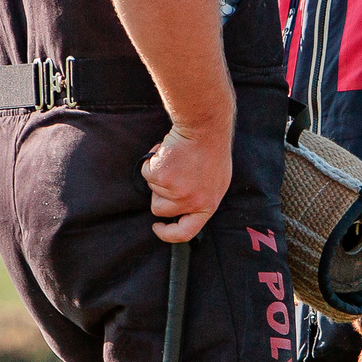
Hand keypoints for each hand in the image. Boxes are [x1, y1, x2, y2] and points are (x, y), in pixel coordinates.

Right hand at [142, 123, 230, 242]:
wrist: (205, 128)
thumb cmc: (211, 150)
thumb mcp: (214, 182)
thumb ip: (199, 199)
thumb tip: (181, 210)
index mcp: (207, 205)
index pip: (185, 233)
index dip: (167, 233)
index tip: (158, 226)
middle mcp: (192, 202)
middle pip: (160, 209)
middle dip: (158, 193)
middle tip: (171, 173)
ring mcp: (176, 191)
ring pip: (152, 188)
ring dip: (157, 174)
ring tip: (174, 158)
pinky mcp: (162, 176)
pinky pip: (146, 172)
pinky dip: (152, 161)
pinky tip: (167, 151)